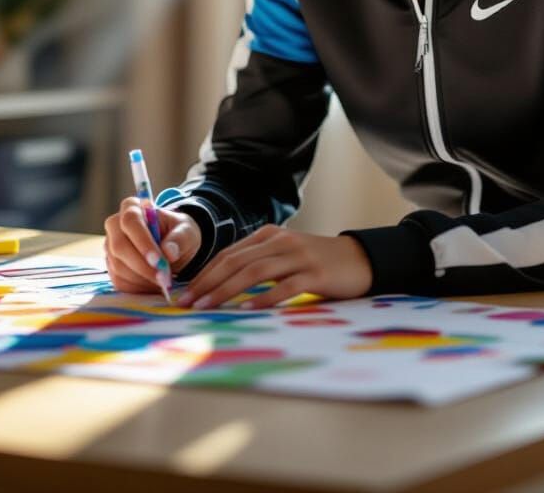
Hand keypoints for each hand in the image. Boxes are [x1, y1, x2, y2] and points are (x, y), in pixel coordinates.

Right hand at [103, 196, 201, 293]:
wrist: (173, 247)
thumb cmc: (178, 233)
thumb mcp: (187, 231)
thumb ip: (180, 238)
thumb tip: (169, 253)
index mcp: (133, 207)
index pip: (130, 221)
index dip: (143, 242)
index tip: (159, 259)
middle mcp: (115, 226)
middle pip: (119, 246)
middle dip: (142, 265)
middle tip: (163, 278)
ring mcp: (110, 247)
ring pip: (119, 267)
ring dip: (143, 279)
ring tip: (164, 281)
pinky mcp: (112, 267)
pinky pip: (120, 281)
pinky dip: (139, 287)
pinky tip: (155, 285)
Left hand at [176, 225, 372, 309]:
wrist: (358, 259)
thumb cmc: (316, 262)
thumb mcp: (284, 255)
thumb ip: (258, 262)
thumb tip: (219, 285)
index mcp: (269, 235)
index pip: (229, 254)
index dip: (205, 273)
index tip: (185, 293)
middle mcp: (281, 241)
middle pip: (237, 261)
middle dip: (208, 283)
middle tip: (187, 303)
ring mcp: (299, 256)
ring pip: (256, 271)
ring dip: (227, 290)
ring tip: (208, 307)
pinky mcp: (315, 274)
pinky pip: (286, 286)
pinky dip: (265, 298)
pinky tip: (249, 309)